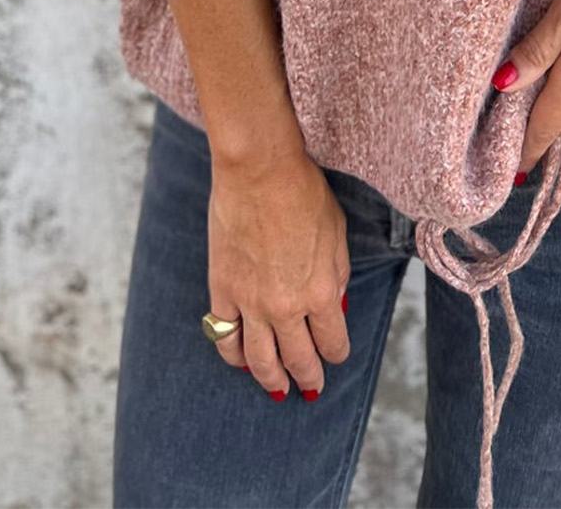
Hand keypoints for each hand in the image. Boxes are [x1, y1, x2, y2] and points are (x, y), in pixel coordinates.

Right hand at [207, 148, 351, 399]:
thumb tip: (336, 305)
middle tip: (311, 387)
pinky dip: (234, 355)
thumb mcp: (336, 233)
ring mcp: (250, 302)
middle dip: (308, 377)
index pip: (332, 341)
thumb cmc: (303, 193)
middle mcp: (287, 306)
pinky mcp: (222, 290)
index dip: (336, 353)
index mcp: (321, 291)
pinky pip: (225, 337)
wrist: (258, 171)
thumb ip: (337, 275)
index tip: (336, 355)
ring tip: (278, 388)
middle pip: (298, 358)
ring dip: (271, 379)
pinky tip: (241, 360)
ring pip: (260, 360)